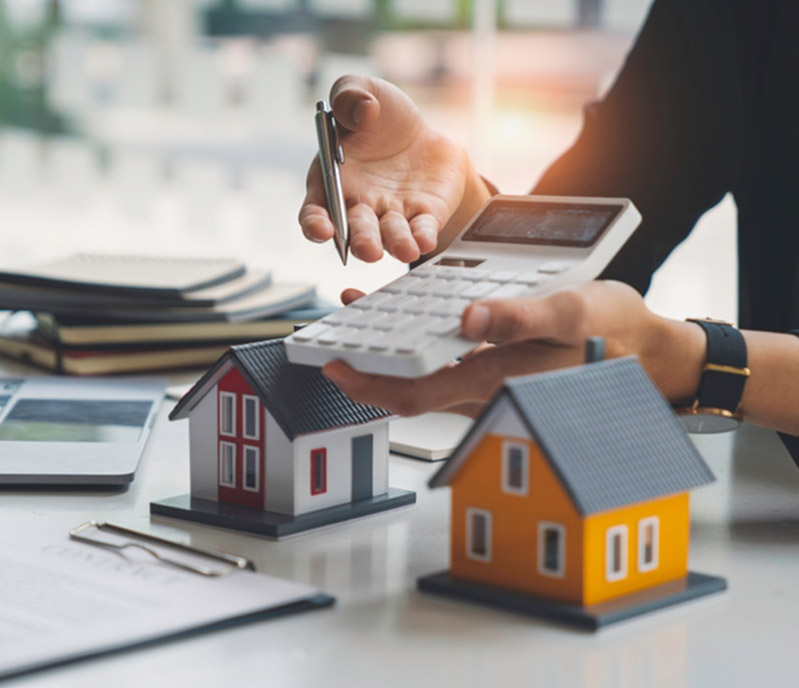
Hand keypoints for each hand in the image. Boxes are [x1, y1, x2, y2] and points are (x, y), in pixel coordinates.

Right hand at [299, 75, 490, 263]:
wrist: (423, 134)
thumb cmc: (381, 118)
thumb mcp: (362, 91)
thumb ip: (349, 93)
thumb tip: (362, 113)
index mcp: (333, 181)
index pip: (316, 210)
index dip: (315, 223)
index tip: (321, 229)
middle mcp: (360, 206)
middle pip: (357, 231)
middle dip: (362, 242)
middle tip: (368, 250)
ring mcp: (393, 215)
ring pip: (390, 235)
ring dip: (395, 244)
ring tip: (404, 250)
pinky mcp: (425, 216)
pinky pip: (422, 230)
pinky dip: (422, 236)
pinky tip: (424, 240)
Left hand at [323, 281, 706, 416]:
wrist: (645, 350)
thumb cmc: (612, 329)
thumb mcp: (570, 313)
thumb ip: (518, 320)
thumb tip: (466, 322)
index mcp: (496, 380)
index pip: (416, 394)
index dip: (369, 382)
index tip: (334, 361)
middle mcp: (485, 389)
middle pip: (410, 388)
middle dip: (368, 365)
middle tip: (336, 335)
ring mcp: (490, 382)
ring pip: (426, 375)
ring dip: (391, 349)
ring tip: (364, 312)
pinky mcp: (499, 369)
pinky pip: (448, 362)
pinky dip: (421, 340)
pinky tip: (414, 310)